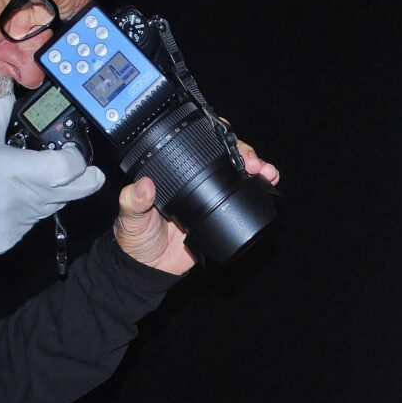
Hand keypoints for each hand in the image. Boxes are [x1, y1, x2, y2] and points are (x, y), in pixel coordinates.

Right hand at [0, 95, 104, 264]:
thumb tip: (5, 98)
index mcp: (18, 168)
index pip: (70, 166)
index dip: (78, 159)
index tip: (75, 154)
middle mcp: (25, 197)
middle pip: (75, 191)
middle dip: (87, 181)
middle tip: (90, 173)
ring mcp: (20, 222)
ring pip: (52, 207)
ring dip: (52, 195)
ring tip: (34, 182)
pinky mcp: (11, 239)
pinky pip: (29, 223)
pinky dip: (25, 212)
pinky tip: (6, 202)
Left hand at [114, 139, 279, 273]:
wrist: (151, 268)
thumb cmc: (137, 239)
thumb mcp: (131, 218)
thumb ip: (134, 202)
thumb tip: (144, 185)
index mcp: (174, 172)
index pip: (198, 143)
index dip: (216, 135)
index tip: (227, 138)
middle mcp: (196, 179)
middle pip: (226, 154)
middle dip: (244, 153)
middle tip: (252, 162)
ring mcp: (212, 196)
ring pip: (240, 173)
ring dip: (258, 168)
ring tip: (267, 172)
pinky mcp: (223, 214)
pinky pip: (244, 199)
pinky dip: (260, 189)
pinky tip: (270, 184)